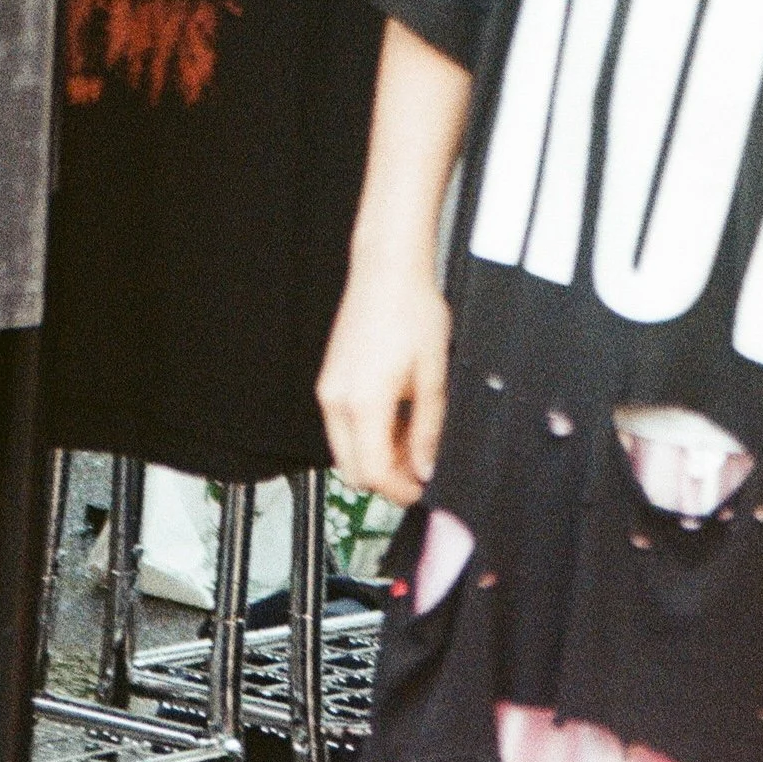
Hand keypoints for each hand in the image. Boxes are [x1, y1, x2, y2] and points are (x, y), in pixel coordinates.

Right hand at [316, 245, 451, 503]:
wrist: (387, 271)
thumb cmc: (411, 310)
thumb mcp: (433, 375)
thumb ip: (428, 429)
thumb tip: (426, 468)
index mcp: (363, 402)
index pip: (372, 472)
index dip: (399, 490)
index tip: (422, 491)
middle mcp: (336, 400)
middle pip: (353, 469)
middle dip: (386, 478)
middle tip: (421, 470)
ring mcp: (329, 391)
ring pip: (347, 450)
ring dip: (378, 456)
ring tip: (415, 439)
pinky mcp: (330, 382)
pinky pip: (344, 427)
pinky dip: (369, 435)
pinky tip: (398, 420)